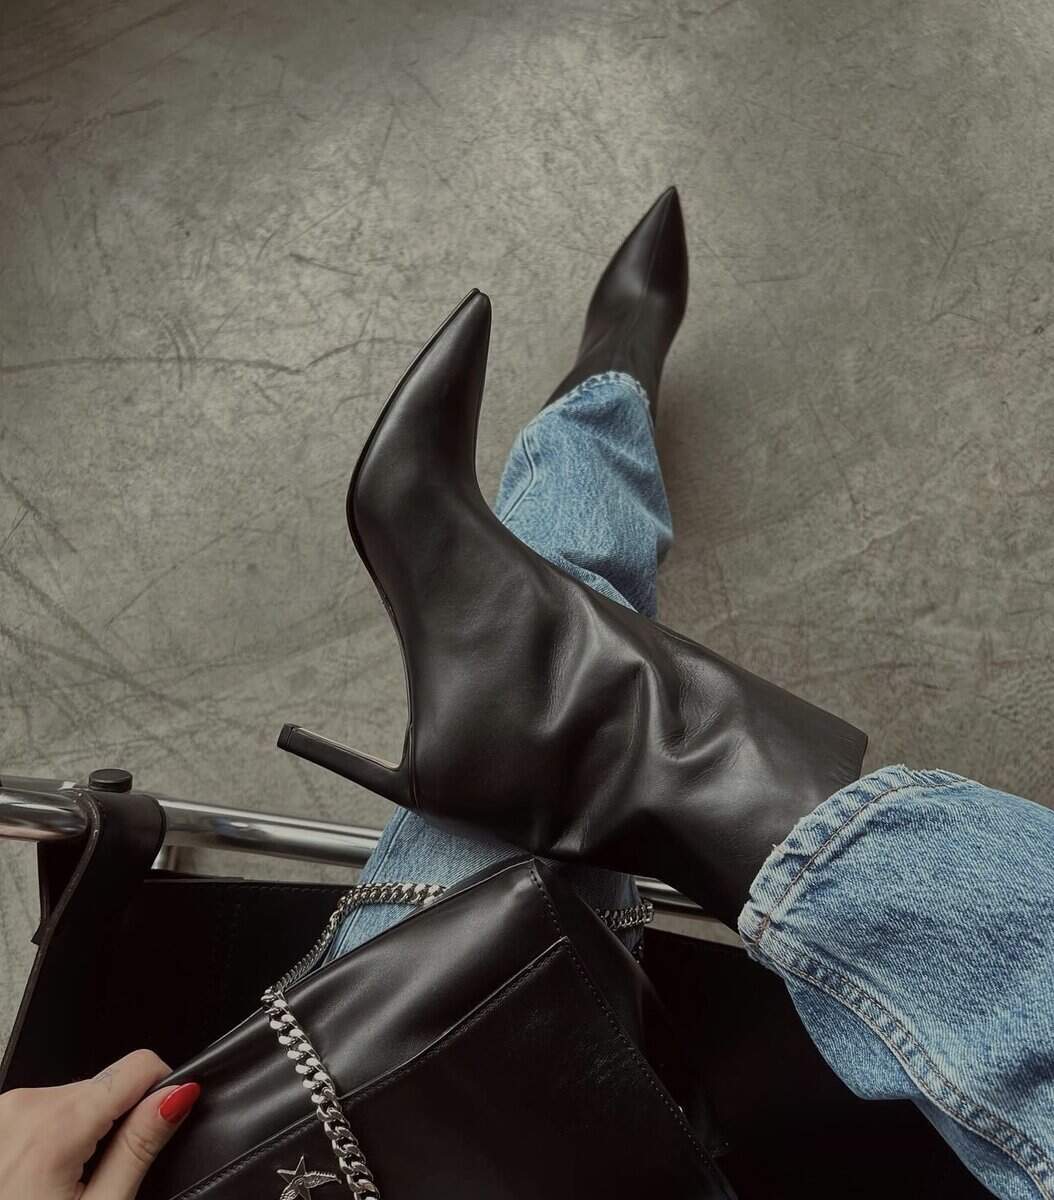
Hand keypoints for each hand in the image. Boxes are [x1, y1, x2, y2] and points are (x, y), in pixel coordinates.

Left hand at [0, 1049, 200, 1199]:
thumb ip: (139, 1147)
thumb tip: (176, 1096)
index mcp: (55, 1127)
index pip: (139, 1067)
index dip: (162, 1093)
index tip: (156, 1128)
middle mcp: (23, 1106)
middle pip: (106, 1085)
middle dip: (114, 1124)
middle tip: (95, 1182)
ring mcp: (3, 1112)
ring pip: (76, 1098)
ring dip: (84, 1132)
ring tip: (62, 1187)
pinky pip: (46, 1111)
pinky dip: (55, 1137)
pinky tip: (40, 1180)